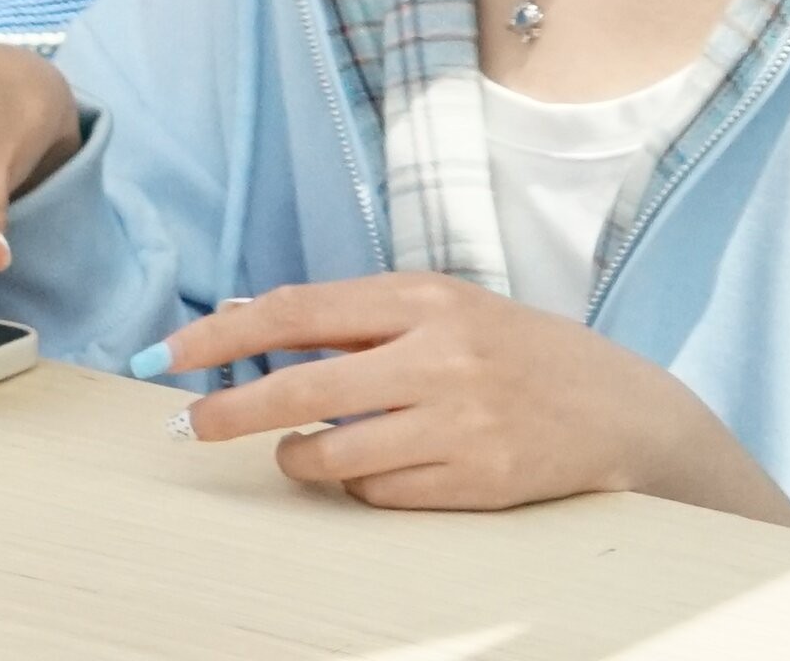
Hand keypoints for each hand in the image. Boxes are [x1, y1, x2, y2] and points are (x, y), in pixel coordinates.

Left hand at [144, 274, 789, 521]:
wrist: (619, 409)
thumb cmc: (509, 349)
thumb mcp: (436, 306)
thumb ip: (347, 312)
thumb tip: (242, 316)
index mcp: (422, 299)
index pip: (297, 311)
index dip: (223, 335)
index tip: (170, 353)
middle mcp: (439, 357)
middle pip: (302, 386)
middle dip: (232, 409)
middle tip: (191, 424)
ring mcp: (460, 424)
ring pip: (333, 451)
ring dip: (297, 455)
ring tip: (298, 447)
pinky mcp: (477, 481)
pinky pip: (378, 491)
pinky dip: (357, 482)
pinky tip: (370, 466)